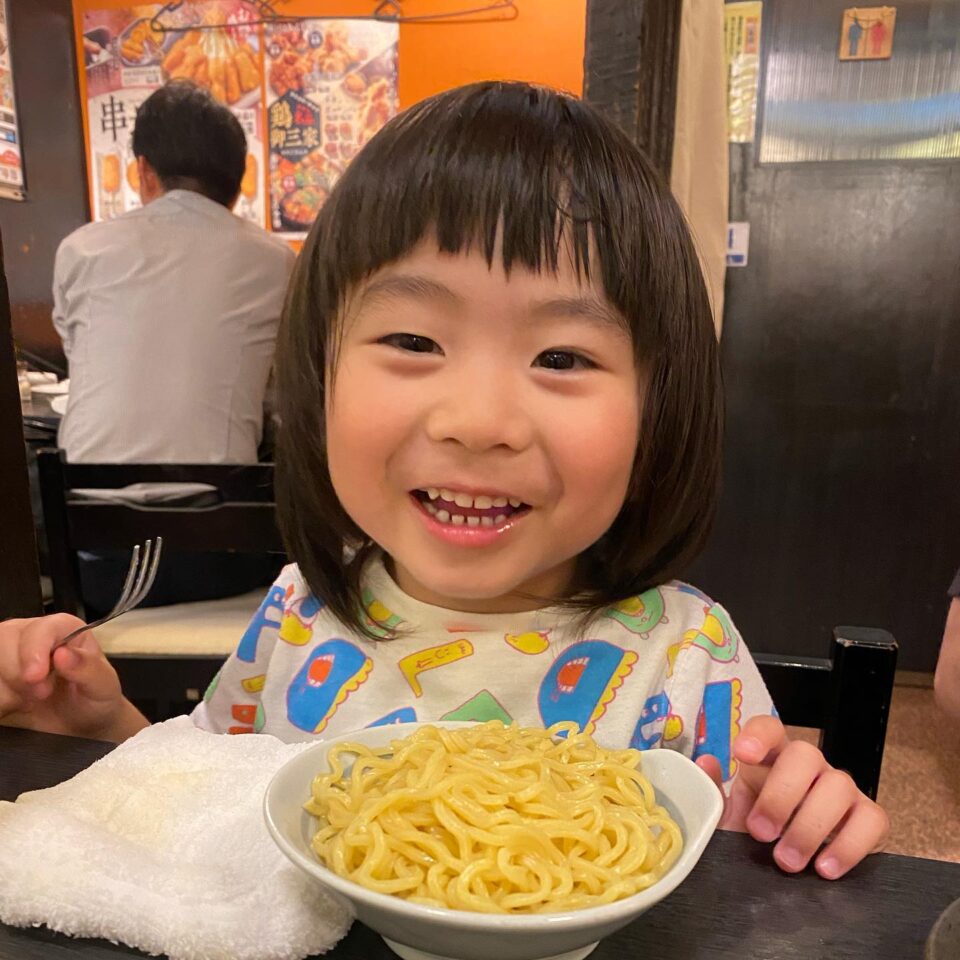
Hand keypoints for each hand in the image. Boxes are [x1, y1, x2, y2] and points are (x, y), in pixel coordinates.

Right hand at [0, 614, 146, 740]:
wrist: (80, 724)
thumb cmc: (95, 698)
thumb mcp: (103, 686)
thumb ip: (89, 669)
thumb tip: (63, 654)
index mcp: (62, 629)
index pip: (39, 628)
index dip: (33, 650)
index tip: (34, 677)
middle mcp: (30, 635)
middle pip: (4, 639)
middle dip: (16, 673)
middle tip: (40, 694)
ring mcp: (8, 655)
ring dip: (5, 690)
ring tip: (29, 701)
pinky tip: (14, 706)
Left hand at [696, 714, 888, 878]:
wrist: (791, 871)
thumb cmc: (758, 834)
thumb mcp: (729, 817)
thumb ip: (714, 792)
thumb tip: (704, 764)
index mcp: (771, 758)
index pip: (770, 728)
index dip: (758, 735)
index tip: (742, 755)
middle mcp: (810, 767)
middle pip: (805, 755)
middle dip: (781, 795)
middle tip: (760, 832)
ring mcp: (842, 789)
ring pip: (839, 786)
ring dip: (810, 827)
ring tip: (787, 859)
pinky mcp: (870, 818)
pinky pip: (872, 820)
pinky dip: (849, 846)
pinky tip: (825, 868)